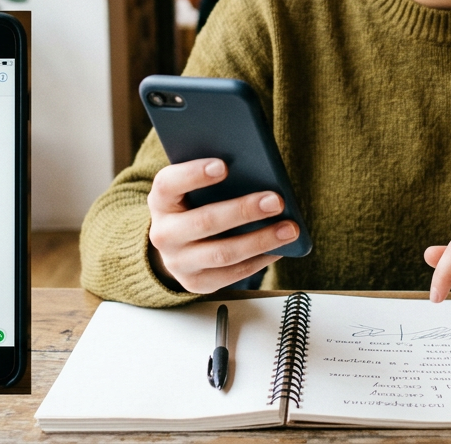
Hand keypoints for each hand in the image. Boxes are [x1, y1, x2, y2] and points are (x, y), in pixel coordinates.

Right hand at [146, 158, 295, 292]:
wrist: (176, 245)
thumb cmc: (193, 206)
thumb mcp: (192, 189)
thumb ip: (214, 178)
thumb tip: (256, 171)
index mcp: (161, 201)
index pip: (169, 184)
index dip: (194, 174)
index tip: (224, 165)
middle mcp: (164, 234)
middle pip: (205, 221)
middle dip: (244, 211)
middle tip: (276, 201)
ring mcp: (178, 262)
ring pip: (222, 253)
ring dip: (260, 240)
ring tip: (289, 229)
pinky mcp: (196, 284)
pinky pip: (232, 274)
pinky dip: (259, 260)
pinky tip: (279, 248)